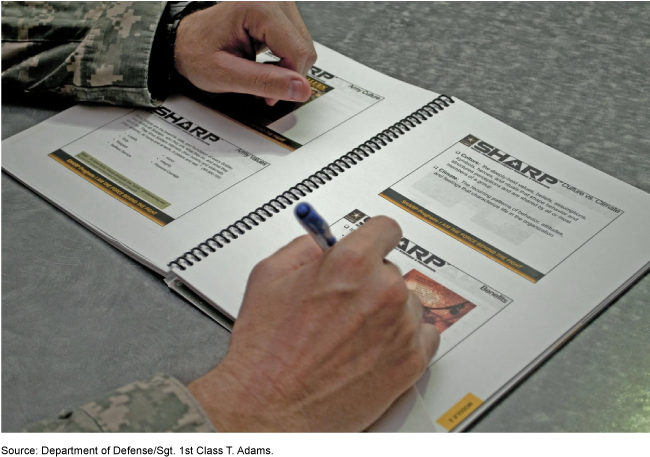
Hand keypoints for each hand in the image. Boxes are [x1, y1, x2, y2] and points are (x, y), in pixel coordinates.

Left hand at [174, 2, 316, 105]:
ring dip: (287, 68)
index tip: (269, 95)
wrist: (184, 40)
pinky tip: (265, 63)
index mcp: (259, 7)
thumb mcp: (226, 74)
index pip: (299, 52)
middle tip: (263, 87)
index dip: (288, 81)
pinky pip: (297, 42)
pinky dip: (285, 60)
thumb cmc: (196, 51)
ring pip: (304, 47)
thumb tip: (301, 89)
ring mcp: (278, 3)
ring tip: (259, 72)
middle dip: (288, 75)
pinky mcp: (280, 12)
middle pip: (305, 48)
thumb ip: (265, 82)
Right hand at [188, 217, 439, 431]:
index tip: (372, 246)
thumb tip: (322, 242)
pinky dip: (404, 339)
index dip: (373, 239)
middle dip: (371, 282)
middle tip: (346, 303)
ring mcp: (401, 327)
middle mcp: (383, 290)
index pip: (385, 229)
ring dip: (388, 312)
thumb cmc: (266, 351)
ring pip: (408, 303)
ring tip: (353, 333)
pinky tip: (374, 347)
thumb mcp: (268, 277)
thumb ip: (303, 249)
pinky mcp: (411, 361)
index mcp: (351, 263)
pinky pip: (424, 335)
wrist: (271, 407)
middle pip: (392, 270)